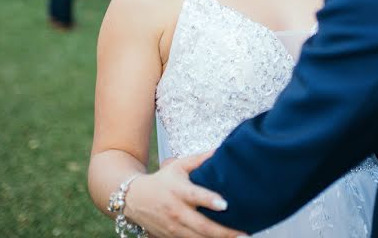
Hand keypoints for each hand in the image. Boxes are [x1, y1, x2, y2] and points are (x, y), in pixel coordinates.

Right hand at [123, 151, 245, 237]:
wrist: (133, 199)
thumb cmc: (162, 180)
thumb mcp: (179, 165)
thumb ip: (201, 159)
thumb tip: (222, 149)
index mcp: (179, 191)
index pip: (195, 196)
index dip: (210, 201)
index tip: (225, 204)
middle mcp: (176, 211)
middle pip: (201, 225)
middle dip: (223, 232)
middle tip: (244, 234)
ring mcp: (173, 228)